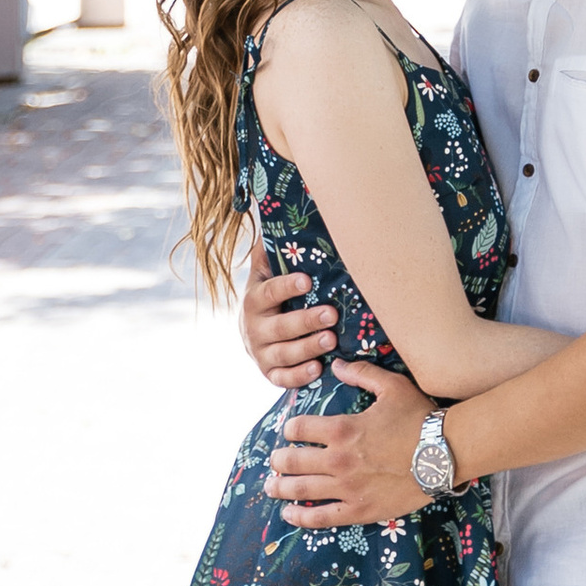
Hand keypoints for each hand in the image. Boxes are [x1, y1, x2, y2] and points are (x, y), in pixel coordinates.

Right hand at [241, 232, 336, 392]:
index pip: (268, 291)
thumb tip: (280, 207)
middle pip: (278, 327)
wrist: (254, 328)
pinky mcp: (268, 372)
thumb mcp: (268, 267)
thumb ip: (272, 245)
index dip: (286, 286)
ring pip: (282, 354)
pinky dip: (298, 376)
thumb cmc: (273, 290)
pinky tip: (318, 368)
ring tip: (331, 340)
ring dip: (307, 348)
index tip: (307, 279)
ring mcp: (259, 353)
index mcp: (254, 298)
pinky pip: (281, 378)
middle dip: (305, 320)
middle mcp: (253, 328)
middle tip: (332, 313)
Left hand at [268, 363, 428, 527]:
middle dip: (279, 460)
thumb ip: (361, 373)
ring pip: (302, 491)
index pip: (300, 429)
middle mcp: (339, 460)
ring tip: (271, 487)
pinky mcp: (359, 510)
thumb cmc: (419, 418)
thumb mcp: (393, 386)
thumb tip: (336, 364)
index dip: (290, 429)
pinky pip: (322, 517)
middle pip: (294, 462)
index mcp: (343, 429)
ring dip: (281, 488)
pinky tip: (289, 514)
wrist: (444, 453)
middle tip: (274, 461)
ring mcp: (347, 488)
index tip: (289, 431)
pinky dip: (301, 517)